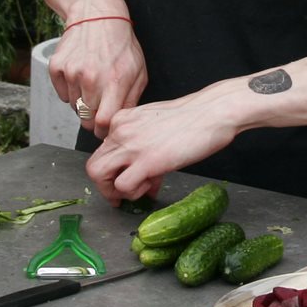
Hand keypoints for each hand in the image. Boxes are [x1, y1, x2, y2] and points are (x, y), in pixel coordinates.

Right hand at [50, 16, 147, 140]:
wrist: (97, 15)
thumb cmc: (121, 44)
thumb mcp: (138, 71)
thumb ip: (131, 99)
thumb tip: (120, 122)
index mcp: (114, 82)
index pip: (103, 122)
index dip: (103, 131)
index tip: (104, 130)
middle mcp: (91, 79)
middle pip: (86, 119)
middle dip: (93, 119)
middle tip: (99, 107)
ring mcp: (71, 72)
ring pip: (74, 107)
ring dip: (82, 102)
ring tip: (92, 83)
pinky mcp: (56, 67)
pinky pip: (61, 95)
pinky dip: (69, 91)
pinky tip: (80, 75)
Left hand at [82, 91, 237, 202]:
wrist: (213, 112)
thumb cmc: (194, 118)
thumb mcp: (158, 128)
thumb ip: (144, 148)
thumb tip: (144, 177)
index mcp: (123, 120)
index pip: (103, 151)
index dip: (115, 169)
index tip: (130, 176)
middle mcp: (120, 130)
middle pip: (93, 165)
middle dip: (106, 186)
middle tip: (121, 194)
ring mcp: (131, 145)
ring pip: (98, 175)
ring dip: (113, 191)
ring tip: (135, 191)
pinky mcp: (146, 161)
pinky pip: (122, 186)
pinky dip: (134, 192)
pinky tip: (150, 186)